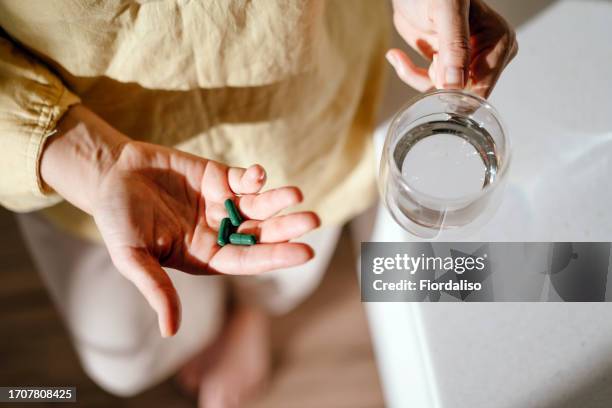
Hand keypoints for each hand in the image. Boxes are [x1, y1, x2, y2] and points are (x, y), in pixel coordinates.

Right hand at [41, 105, 318, 336]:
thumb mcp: (132, 257)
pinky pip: (244, 179)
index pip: (247, 259)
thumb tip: (170, 331)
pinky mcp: (219, 178)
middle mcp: (220, 232)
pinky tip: (259, 174)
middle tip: (312, 221)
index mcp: (206, 256)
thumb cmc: (118, 220)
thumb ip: (155, 288)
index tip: (305, 252)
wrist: (111, 176)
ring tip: (296, 194)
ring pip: (259, 205)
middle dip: (286, 227)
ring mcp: (221, 204)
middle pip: (261, 233)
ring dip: (278, 200)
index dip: (275, 255)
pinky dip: (255, 177)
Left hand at [388, 0, 517, 96]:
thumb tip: (456, 83)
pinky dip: (410, 73)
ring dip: (417, 78)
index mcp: (499, 42)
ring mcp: (466, 62)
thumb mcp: (446, 9)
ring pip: (443, 93)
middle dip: (434, 82)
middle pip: (462, 94)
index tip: (434, 72)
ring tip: (401, 56)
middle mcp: (487, 56)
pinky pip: (429, 85)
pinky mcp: (446, 65)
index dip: (455, 90)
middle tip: (424, 55)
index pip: (482, 87)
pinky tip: (396, 55)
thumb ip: (454, 45)